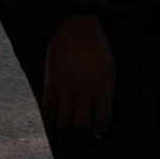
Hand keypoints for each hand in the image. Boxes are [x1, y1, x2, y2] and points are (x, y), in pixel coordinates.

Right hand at [42, 13, 115, 137]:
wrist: (75, 26)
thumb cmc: (96, 47)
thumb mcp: (110, 68)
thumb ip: (108, 90)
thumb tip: (104, 110)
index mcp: (101, 88)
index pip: (102, 120)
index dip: (100, 130)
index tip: (98, 131)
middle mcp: (83, 91)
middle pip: (81, 125)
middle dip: (84, 128)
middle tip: (84, 125)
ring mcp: (65, 87)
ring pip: (63, 121)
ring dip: (67, 124)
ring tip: (69, 120)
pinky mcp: (50, 82)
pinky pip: (49, 107)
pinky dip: (52, 113)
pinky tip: (57, 110)